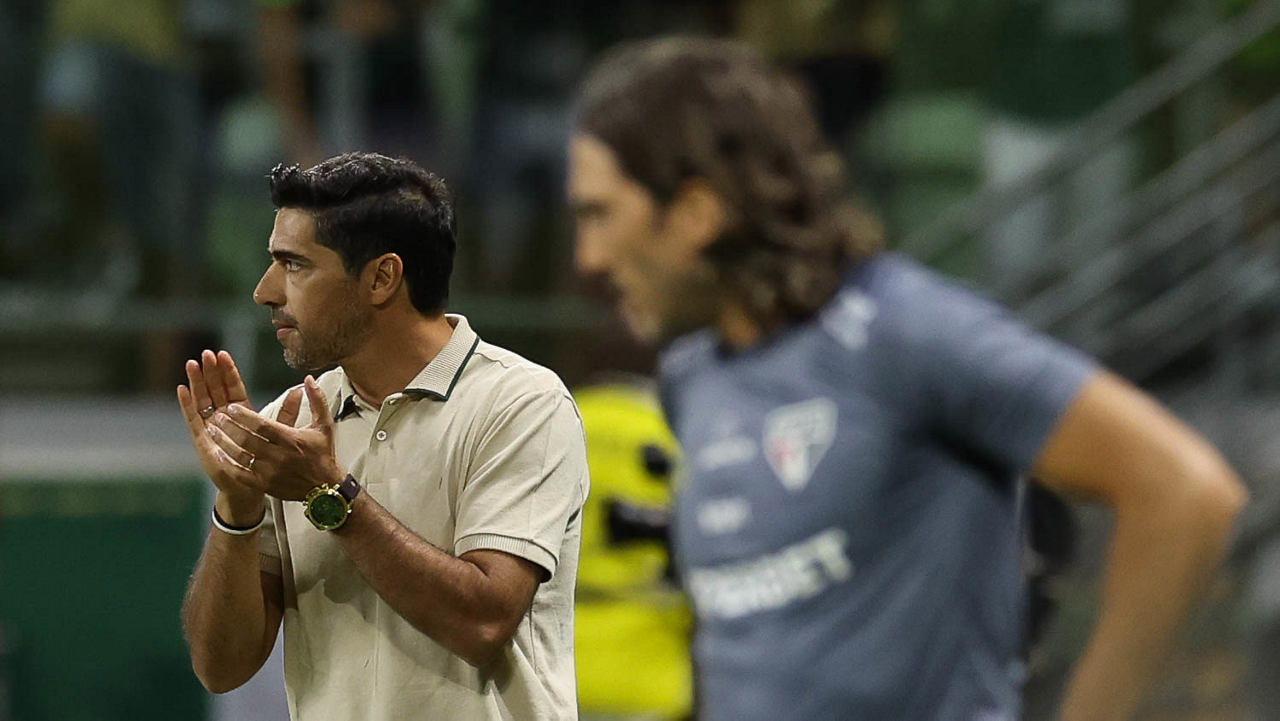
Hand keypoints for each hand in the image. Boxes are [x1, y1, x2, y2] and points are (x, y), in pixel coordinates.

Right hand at [177, 350, 280, 506]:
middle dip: (211, 372)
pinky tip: (182, 389)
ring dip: (197, 383)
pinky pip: (193, 419)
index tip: (223, 354)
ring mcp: (211, 428)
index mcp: (242, 413)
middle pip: (215, 390)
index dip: (228, 372)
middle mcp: (224, 418)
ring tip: (192, 364)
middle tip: (206, 353)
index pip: (233, 388)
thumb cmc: (266, 459)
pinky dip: (187, 404)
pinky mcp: (202, 440)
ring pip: (202, 400)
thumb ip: (288, 411)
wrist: (252, 486)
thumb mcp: (281, 432)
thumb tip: (300, 390)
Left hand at [205, 375, 345, 501]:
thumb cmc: (323, 453)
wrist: (325, 488)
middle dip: (229, 426)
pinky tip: (218, 453)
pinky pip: (240, 474)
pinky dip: (227, 463)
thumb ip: (317, 400)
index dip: (245, 416)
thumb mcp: (324, 424)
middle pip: (247, 439)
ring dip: (224, 442)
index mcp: (292, 440)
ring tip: (212, 430)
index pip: (263, 425)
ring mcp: (270, 472)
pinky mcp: (264, 485)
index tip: (232, 407)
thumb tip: (308, 379)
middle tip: (217, 416)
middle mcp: (279, 456)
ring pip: (240, 455)